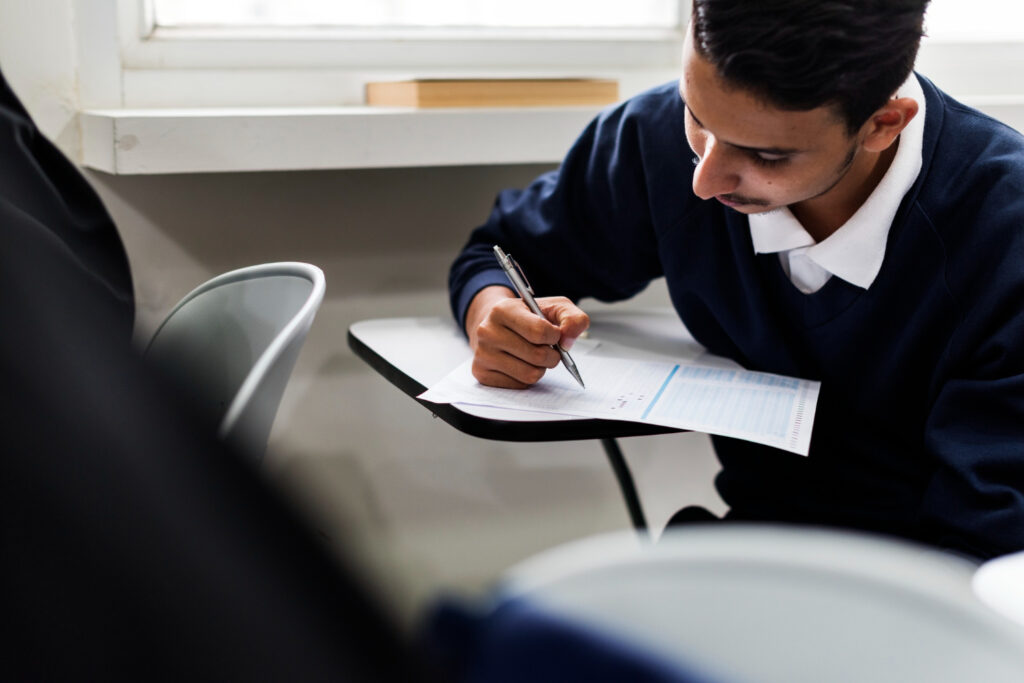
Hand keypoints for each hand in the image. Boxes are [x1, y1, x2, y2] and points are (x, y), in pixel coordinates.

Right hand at [465, 285, 588, 388]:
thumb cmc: (528, 317)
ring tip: (534, 356)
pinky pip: (520, 385)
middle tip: (548, 349)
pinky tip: (521, 364)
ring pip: (530, 374)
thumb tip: (568, 341)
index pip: (539, 331)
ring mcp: (482, 354)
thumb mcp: (553, 307)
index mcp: (503, 310)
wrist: (497, 325)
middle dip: (552, 355)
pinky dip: (527, 378)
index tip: (554, 334)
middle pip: (537, 356)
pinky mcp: (482, 374)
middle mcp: (487, 331)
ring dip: (541, 368)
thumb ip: (572, 318)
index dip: (555, 336)